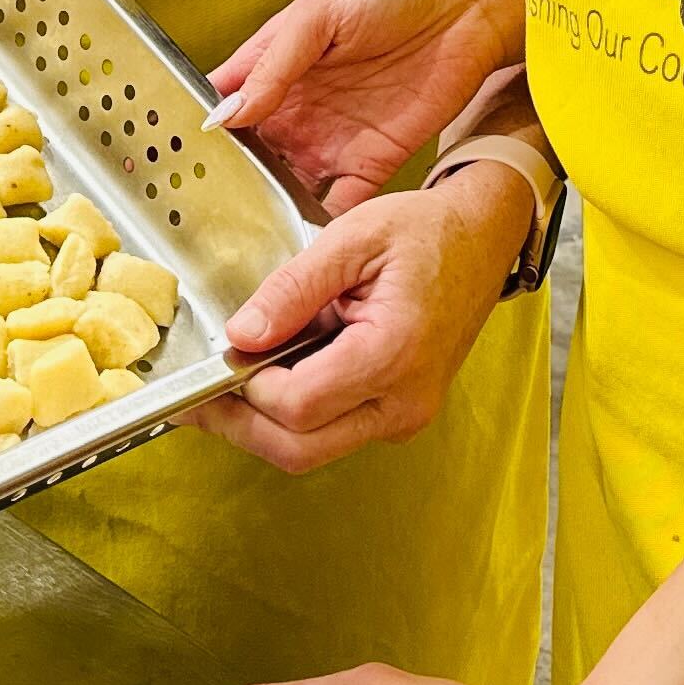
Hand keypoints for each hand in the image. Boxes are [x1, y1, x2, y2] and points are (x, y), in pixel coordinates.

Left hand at [185, 172, 529, 475]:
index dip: (248, 388)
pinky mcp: (399, 414)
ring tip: (236, 380)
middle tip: (200, 398)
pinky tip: (278, 376)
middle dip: (240, 426)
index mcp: (394, 353)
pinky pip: (334, 433)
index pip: (298, 405)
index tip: (225, 357)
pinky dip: (296, 415)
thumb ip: (292, 289)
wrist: (482, 239)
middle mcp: (404, 401)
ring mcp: (405, 415)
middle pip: (299, 450)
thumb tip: (242, 334)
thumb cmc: (428, 233)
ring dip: (265, 424)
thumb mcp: (352, 238)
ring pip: (312, 451)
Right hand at [209, 0, 525, 212]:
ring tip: (248, 236)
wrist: (470, 8)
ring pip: (287, 184)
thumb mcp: (319, 12)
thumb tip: (227, 113)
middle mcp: (300, 107)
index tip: (178, 161)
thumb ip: (273, 64)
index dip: (203, 131)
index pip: (227, 103)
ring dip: (270, 206)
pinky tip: (304, 239)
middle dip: (231, 182)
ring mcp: (334, 138)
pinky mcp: (373, 162)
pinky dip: (322, 222)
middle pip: (252, 154)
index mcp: (278, 65)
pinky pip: (339, 203)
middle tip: (205, 214)